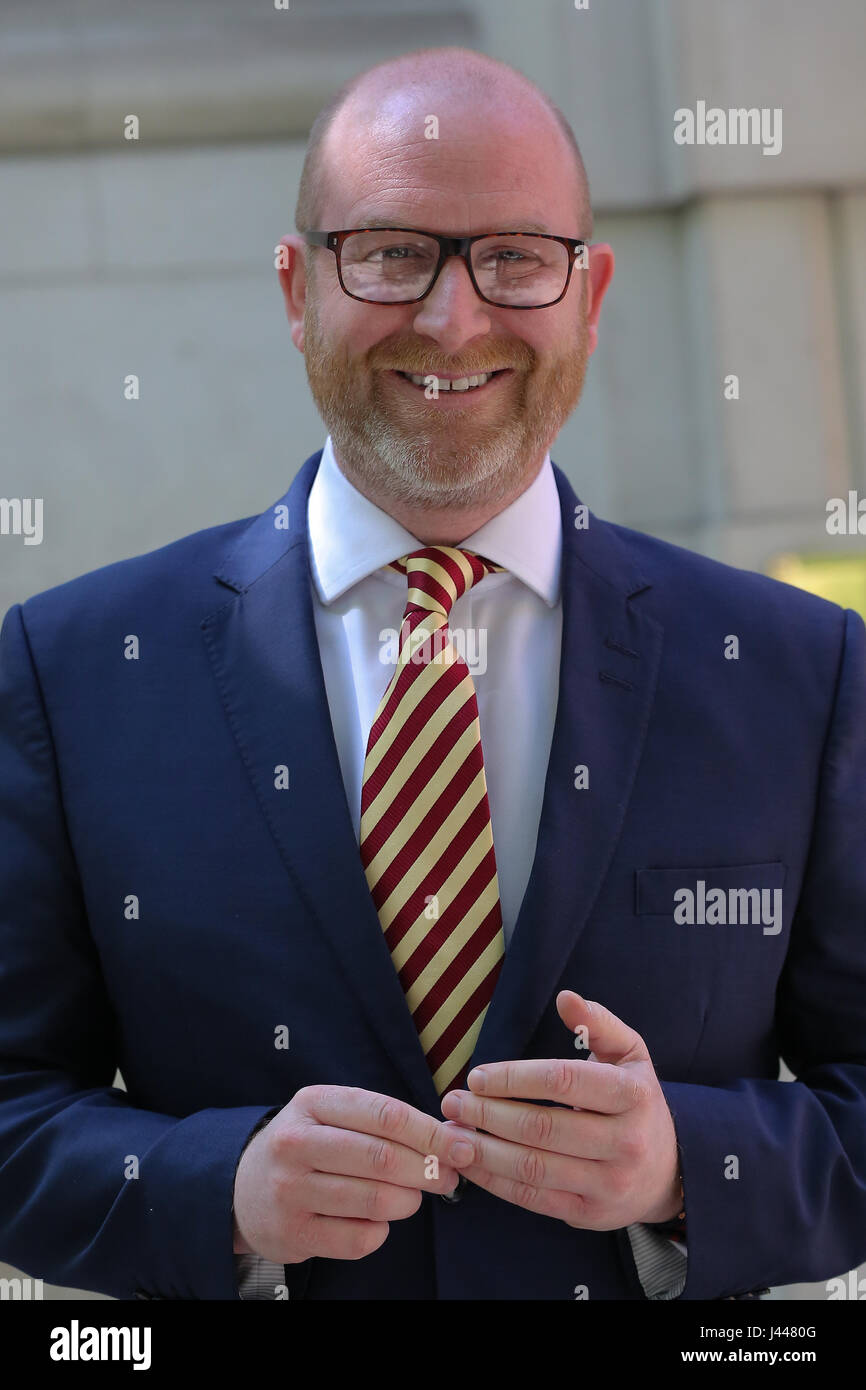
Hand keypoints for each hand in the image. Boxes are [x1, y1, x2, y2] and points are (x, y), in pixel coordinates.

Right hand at [232, 1084, 474, 1263]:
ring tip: (412, 1197)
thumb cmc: (308, 1145)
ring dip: (409, 1201)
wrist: (242, 1187)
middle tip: (448, 1176)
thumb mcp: (333, 1116)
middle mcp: (296, 1143)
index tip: (463, 1145)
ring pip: (375, 1200)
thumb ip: (385, 1122)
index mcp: (313, 1103)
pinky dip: (381, 1231)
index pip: (386, 1115)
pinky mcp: (293, 1234)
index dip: (431, 1132)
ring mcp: (290, 1191)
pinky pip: (360, 1239)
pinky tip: (376, 1219)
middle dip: (428, 1169)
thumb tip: (452, 1138)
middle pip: (383, 1158)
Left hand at [440, 991, 681, 1228]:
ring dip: (483, 1150)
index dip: (513, 1078)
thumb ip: (598, 1023)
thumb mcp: (631, 1055)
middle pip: (542, 1127)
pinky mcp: (590, 1214)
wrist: (667, 1170)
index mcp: (632, 1095)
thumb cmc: (636, 1102)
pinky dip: (495, 1181)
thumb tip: (566, 997)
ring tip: (451, 1133)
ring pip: (533, 1167)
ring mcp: (608, 1183)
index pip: (562, 1082)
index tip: (476, 1076)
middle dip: (488, 1114)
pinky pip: (533, 1198)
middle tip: (452, 1102)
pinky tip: (469, 1162)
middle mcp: (625, 1142)